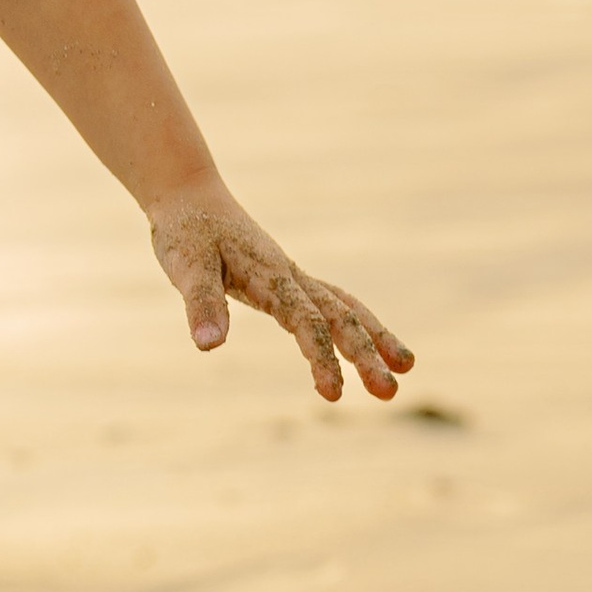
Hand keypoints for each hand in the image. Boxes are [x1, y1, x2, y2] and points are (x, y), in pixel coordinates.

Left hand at [147, 182, 411, 402]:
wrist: (189, 196)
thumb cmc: (185, 231)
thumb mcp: (185, 266)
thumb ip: (200, 303)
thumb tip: (209, 346)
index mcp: (270, 274)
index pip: (305, 321)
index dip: (322, 357)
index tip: (333, 395)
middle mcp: (290, 275)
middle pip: (339, 317)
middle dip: (367, 354)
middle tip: (391, 393)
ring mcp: (292, 277)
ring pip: (345, 307)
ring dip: (374, 338)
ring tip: (407, 368)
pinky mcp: (285, 280)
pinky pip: (330, 302)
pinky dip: (353, 322)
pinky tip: (364, 344)